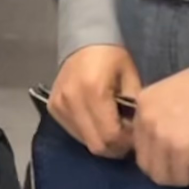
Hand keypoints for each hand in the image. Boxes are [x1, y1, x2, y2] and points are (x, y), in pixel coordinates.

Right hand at [49, 43, 142, 159]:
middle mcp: (71, 100)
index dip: (127, 142)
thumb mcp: (131, 78)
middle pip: (96, 144)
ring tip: (111, 126)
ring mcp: (59, 105)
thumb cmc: (112, 58)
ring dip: (101, 140)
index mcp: (93, 91)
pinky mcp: (53, 108)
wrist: (83, 41)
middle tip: (125, 136)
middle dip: (115, 146)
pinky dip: (89, 132)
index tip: (136, 135)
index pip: (111, 135)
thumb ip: (134, 108)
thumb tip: (136, 135)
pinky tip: (97, 121)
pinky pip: (74, 133)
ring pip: (85, 142)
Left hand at [131, 69, 188, 187]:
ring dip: (176, 174)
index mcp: (141, 106)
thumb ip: (158, 114)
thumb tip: (162, 139)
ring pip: (160, 174)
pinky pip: (180, 177)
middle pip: (145, 162)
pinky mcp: (181, 151)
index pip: (138, 143)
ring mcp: (161, 138)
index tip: (172, 152)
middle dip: (163, 167)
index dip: (155, 152)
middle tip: (181, 165)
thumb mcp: (168, 93)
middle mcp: (146, 122)